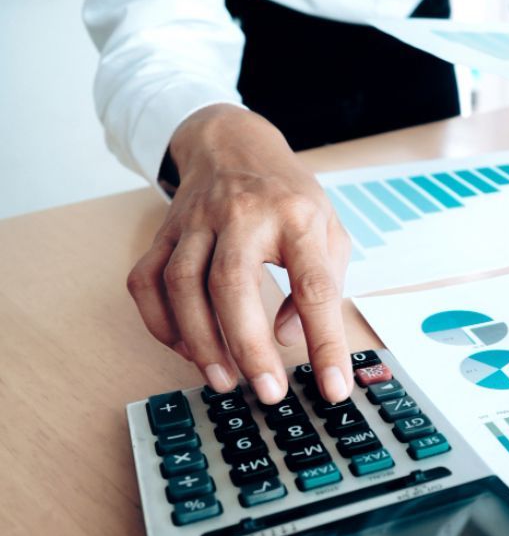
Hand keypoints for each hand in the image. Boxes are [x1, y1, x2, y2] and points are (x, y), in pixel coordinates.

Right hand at [127, 104, 353, 404]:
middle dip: (248, 347)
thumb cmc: (289, 197)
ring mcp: (196, 222)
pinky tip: (186, 348)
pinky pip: (147, 282)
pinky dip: (161, 323)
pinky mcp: (163, 232)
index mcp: (296, 217)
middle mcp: (242, 215)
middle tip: (267, 391)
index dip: (325, 341)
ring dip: (200, 342)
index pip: (314, 287)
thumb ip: (324, 285)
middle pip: (232, 284)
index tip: (333, 387)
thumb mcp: (329, 230)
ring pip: (182, 285)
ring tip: (224, 380)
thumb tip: (289, 339)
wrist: (233, 144)